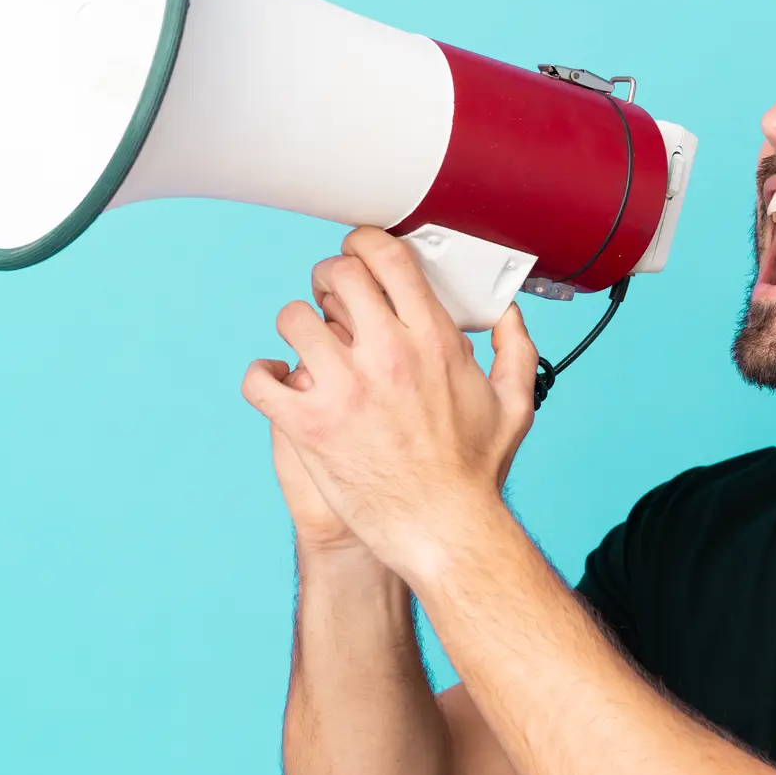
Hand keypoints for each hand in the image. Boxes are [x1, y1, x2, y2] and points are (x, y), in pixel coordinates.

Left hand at [241, 228, 539, 576]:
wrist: (444, 531)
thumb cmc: (476, 474)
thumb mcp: (513, 405)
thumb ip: (515, 351)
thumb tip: (508, 316)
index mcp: (432, 340)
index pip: (387, 259)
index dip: (364, 243)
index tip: (356, 252)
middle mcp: (386, 355)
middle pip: (336, 276)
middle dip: (327, 279)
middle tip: (327, 299)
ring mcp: (343, 389)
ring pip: (292, 320)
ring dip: (295, 327)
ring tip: (304, 347)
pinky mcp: (309, 426)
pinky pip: (260, 380)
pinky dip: (260, 377)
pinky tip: (275, 384)